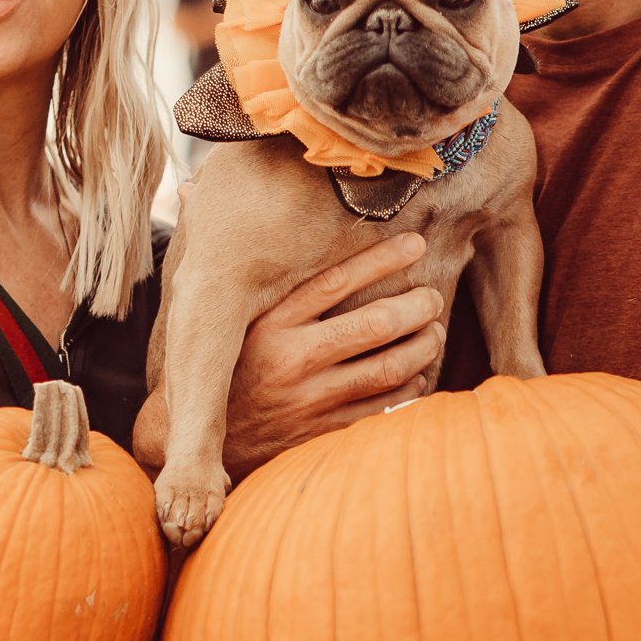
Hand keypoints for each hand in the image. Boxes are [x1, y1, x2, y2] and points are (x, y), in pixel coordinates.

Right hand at [220, 232, 445, 478]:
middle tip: (432, 298)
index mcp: (268, 324)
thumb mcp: (227, 318)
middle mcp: (291, 360)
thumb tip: (209, 200)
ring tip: (434, 332)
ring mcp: (310, 400)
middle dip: (416, 307)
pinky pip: (382, 408)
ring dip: (422, 347)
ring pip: (388, 368)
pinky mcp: (323, 433)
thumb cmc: (223, 366)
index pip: (337, 281)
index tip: (415, 244)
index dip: (382, 259)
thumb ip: (247, 273)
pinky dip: (410, 388)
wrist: (206, 441)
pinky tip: (417, 374)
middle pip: (374, 324)